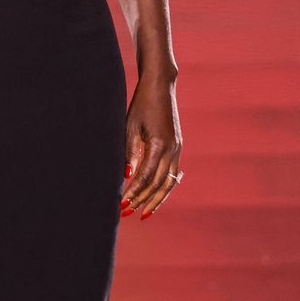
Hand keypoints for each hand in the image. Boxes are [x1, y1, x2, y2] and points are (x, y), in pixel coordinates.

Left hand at [121, 75, 181, 219]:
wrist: (160, 86)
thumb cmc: (141, 103)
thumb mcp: (130, 126)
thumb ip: (129, 151)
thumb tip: (127, 176)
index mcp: (159, 144)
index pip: (145, 177)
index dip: (133, 192)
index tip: (121, 204)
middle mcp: (172, 149)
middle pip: (158, 184)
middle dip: (142, 200)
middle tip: (127, 212)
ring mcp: (177, 149)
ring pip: (169, 183)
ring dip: (156, 199)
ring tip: (144, 214)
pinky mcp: (178, 147)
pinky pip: (173, 174)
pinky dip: (165, 188)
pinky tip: (157, 197)